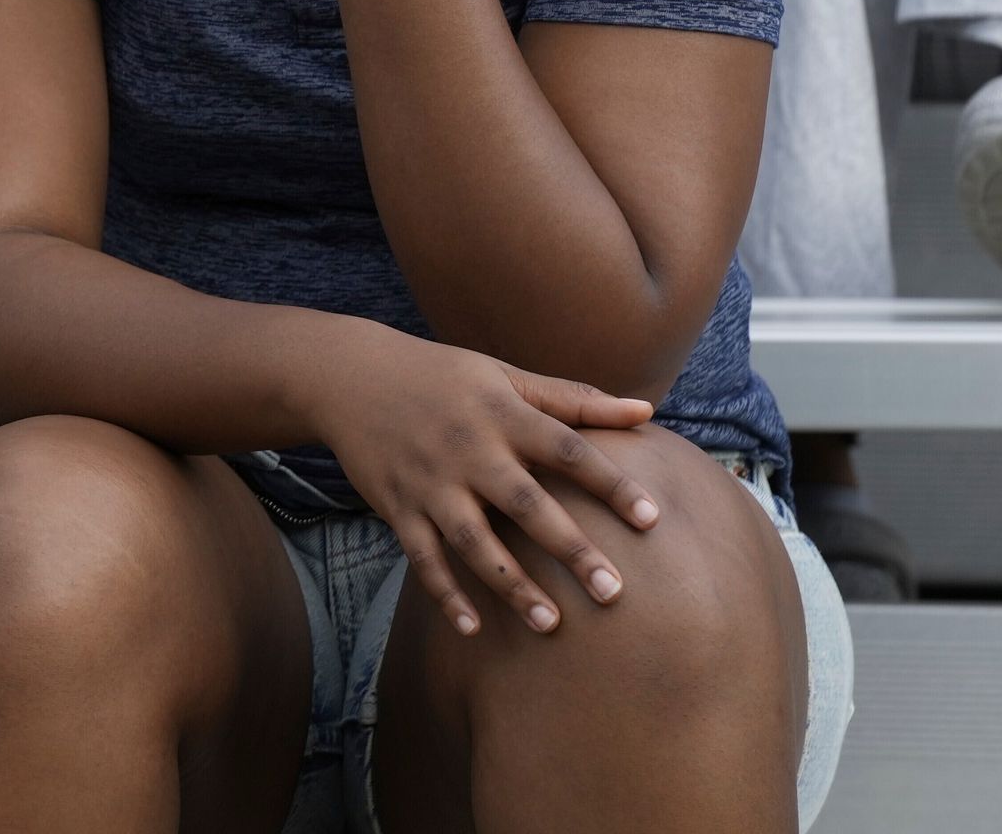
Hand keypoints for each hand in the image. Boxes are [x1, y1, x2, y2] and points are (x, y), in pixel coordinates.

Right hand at [301, 320, 660, 637]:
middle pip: (526, 504)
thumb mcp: (505, 376)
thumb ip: (574, 399)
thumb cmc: (443, 376)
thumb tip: (646, 413)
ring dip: (511, 584)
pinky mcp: (397, 507)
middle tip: (613, 592)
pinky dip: (445, 593)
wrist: (348, 374)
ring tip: (551, 624)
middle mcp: (468, 449)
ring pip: (474, 541)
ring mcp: (430, 481)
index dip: (611, 483)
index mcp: (502, 413)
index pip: (567, 449)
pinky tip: (473, 628)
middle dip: (570, 549)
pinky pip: (423, 557)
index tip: (652, 519)